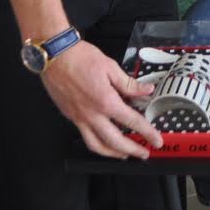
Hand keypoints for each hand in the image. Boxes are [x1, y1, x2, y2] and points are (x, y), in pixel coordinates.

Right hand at [41, 40, 162, 158]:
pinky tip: (103, 140)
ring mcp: (79, 118)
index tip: (156, 140)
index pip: (132, 122)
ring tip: (124, 154)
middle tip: (144, 153)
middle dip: (132, 150)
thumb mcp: (110, 66)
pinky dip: (97, 144)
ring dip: (113, 153)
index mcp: (106, 101)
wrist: (53, 55)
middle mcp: (92, 115)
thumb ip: (129, 84)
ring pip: (97, 145)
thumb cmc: (80, 57)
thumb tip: (146, 91)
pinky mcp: (70, 116)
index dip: (147, 132)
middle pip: (115, 142)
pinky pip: (85, 137)